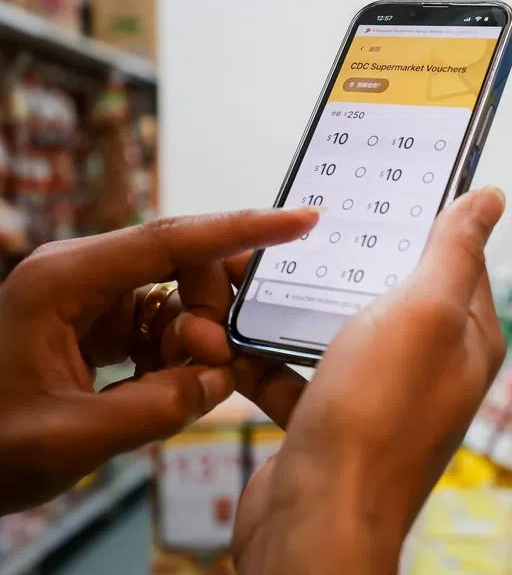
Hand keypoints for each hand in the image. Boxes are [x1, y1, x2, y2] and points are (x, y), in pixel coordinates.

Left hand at [0, 209, 316, 513]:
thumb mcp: (72, 437)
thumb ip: (157, 406)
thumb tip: (220, 376)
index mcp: (63, 281)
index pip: (171, 240)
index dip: (243, 230)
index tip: (301, 221)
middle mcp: (78, 276)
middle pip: (182, 266)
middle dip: (213, 312)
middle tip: (215, 365)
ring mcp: (86, 299)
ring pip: (176, 299)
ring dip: (194, 341)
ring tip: (182, 387)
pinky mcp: (93, 324)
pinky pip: (158, 326)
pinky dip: (175, 356)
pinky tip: (164, 387)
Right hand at [230, 188, 506, 574]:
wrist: (315, 521)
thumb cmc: (376, 419)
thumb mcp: (423, 313)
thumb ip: (454, 252)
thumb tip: (491, 199)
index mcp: (466, 341)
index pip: (457, 262)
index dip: (424, 222)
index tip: (387, 189)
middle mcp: (429, 370)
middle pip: (389, 293)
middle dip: (347, 262)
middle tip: (310, 228)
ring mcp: (377, 399)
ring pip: (336, 331)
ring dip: (296, 307)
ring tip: (255, 275)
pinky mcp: (329, 423)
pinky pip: (296, 373)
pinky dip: (266, 356)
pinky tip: (233, 334)